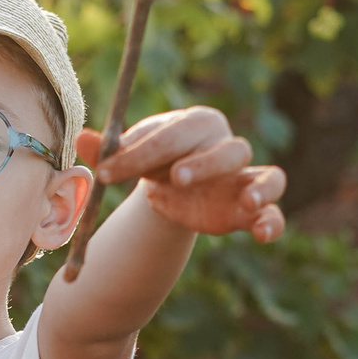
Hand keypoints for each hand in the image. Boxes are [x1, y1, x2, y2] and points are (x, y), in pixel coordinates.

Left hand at [82, 112, 285, 242]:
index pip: (172, 134)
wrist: (171, 185)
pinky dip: (273, 221)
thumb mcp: (127, 154)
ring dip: (261, 188)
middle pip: (227, 150)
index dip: (140, 152)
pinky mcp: (250, 208)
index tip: (107, 173)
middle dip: (204, 164)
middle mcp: (227, 147)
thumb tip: (82, 138)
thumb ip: (108, 150)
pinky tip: (263, 233)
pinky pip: (275, 212)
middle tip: (176, 178)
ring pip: (270, 176)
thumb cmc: (152, 160)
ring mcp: (244, 178)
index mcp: (195, 124)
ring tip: (248, 202)